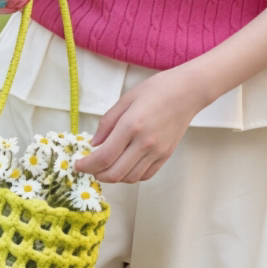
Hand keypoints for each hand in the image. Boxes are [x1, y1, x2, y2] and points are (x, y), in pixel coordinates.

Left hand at [75, 68, 206, 183]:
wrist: (188, 92)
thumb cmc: (156, 90)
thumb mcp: (126, 99)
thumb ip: (107, 122)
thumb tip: (94, 144)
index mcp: (131, 126)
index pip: (104, 156)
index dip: (87, 165)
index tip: (78, 165)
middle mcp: (145, 143)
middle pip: (115, 173)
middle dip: (96, 174)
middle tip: (89, 168)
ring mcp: (157, 152)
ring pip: (129, 178)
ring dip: (113, 176)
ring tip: (106, 166)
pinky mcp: (165, 156)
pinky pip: (145, 175)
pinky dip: (130, 175)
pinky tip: (124, 165)